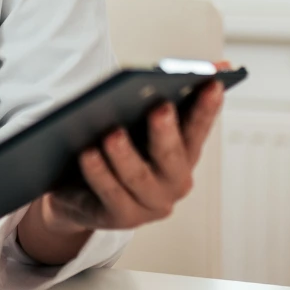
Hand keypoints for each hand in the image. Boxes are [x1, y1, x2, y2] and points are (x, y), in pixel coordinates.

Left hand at [16, 65, 229, 264]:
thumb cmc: (113, 153)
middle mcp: (173, 181)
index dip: (206, 107)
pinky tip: (87, 154)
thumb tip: (172, 72)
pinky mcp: (121, 217)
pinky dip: (99, 173)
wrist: (77, 196)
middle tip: (160, 107)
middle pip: (171, 155)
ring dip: (125, 154)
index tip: (212, 83)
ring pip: (138, 177)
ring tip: (112, 134)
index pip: (197, 127)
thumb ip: (151, 99)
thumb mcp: (133, 126)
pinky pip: (110, 194)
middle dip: (166, 131)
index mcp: (182, 153)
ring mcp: (149, 203)